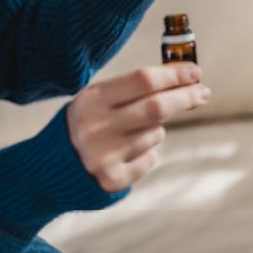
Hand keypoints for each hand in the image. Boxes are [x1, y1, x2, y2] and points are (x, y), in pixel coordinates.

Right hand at [67, 63, 210, 192]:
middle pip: (157, 107)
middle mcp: (96, 127)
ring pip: (155, 133)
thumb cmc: (85, 123)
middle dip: (186, 97)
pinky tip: (124, 153)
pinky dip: (146, 152)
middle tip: (203, 92)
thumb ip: (133, 89)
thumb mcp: (96, 99)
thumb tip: (185, 78)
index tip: (196, 72)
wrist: (49, 169)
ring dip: (155, 128)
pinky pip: (150, 158)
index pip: (142, 80)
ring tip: (130, 132)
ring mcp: (104, 156)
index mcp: (91, 100)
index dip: (174, 75)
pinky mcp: (112, 179)